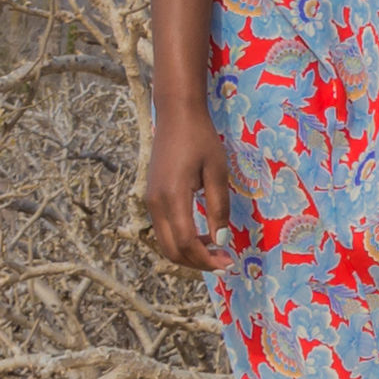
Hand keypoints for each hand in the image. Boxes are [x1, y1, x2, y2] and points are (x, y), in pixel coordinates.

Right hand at [140, 107, 238, 273]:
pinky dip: (181, 241)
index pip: (186, 242)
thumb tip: (221, 240)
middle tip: (224, 263)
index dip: (206, 259)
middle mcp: (156, 203)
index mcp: (173, 196)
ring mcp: (150, 200)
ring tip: (215, 250)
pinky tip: (201, 236)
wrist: (176, 114)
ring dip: (189, 253)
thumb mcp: (217, 171)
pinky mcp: (151, 197)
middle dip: (197, 263)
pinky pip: (163, 229)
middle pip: (171, 250)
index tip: (228, 264)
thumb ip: (218, 208)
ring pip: (165, 242)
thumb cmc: (201, 138)